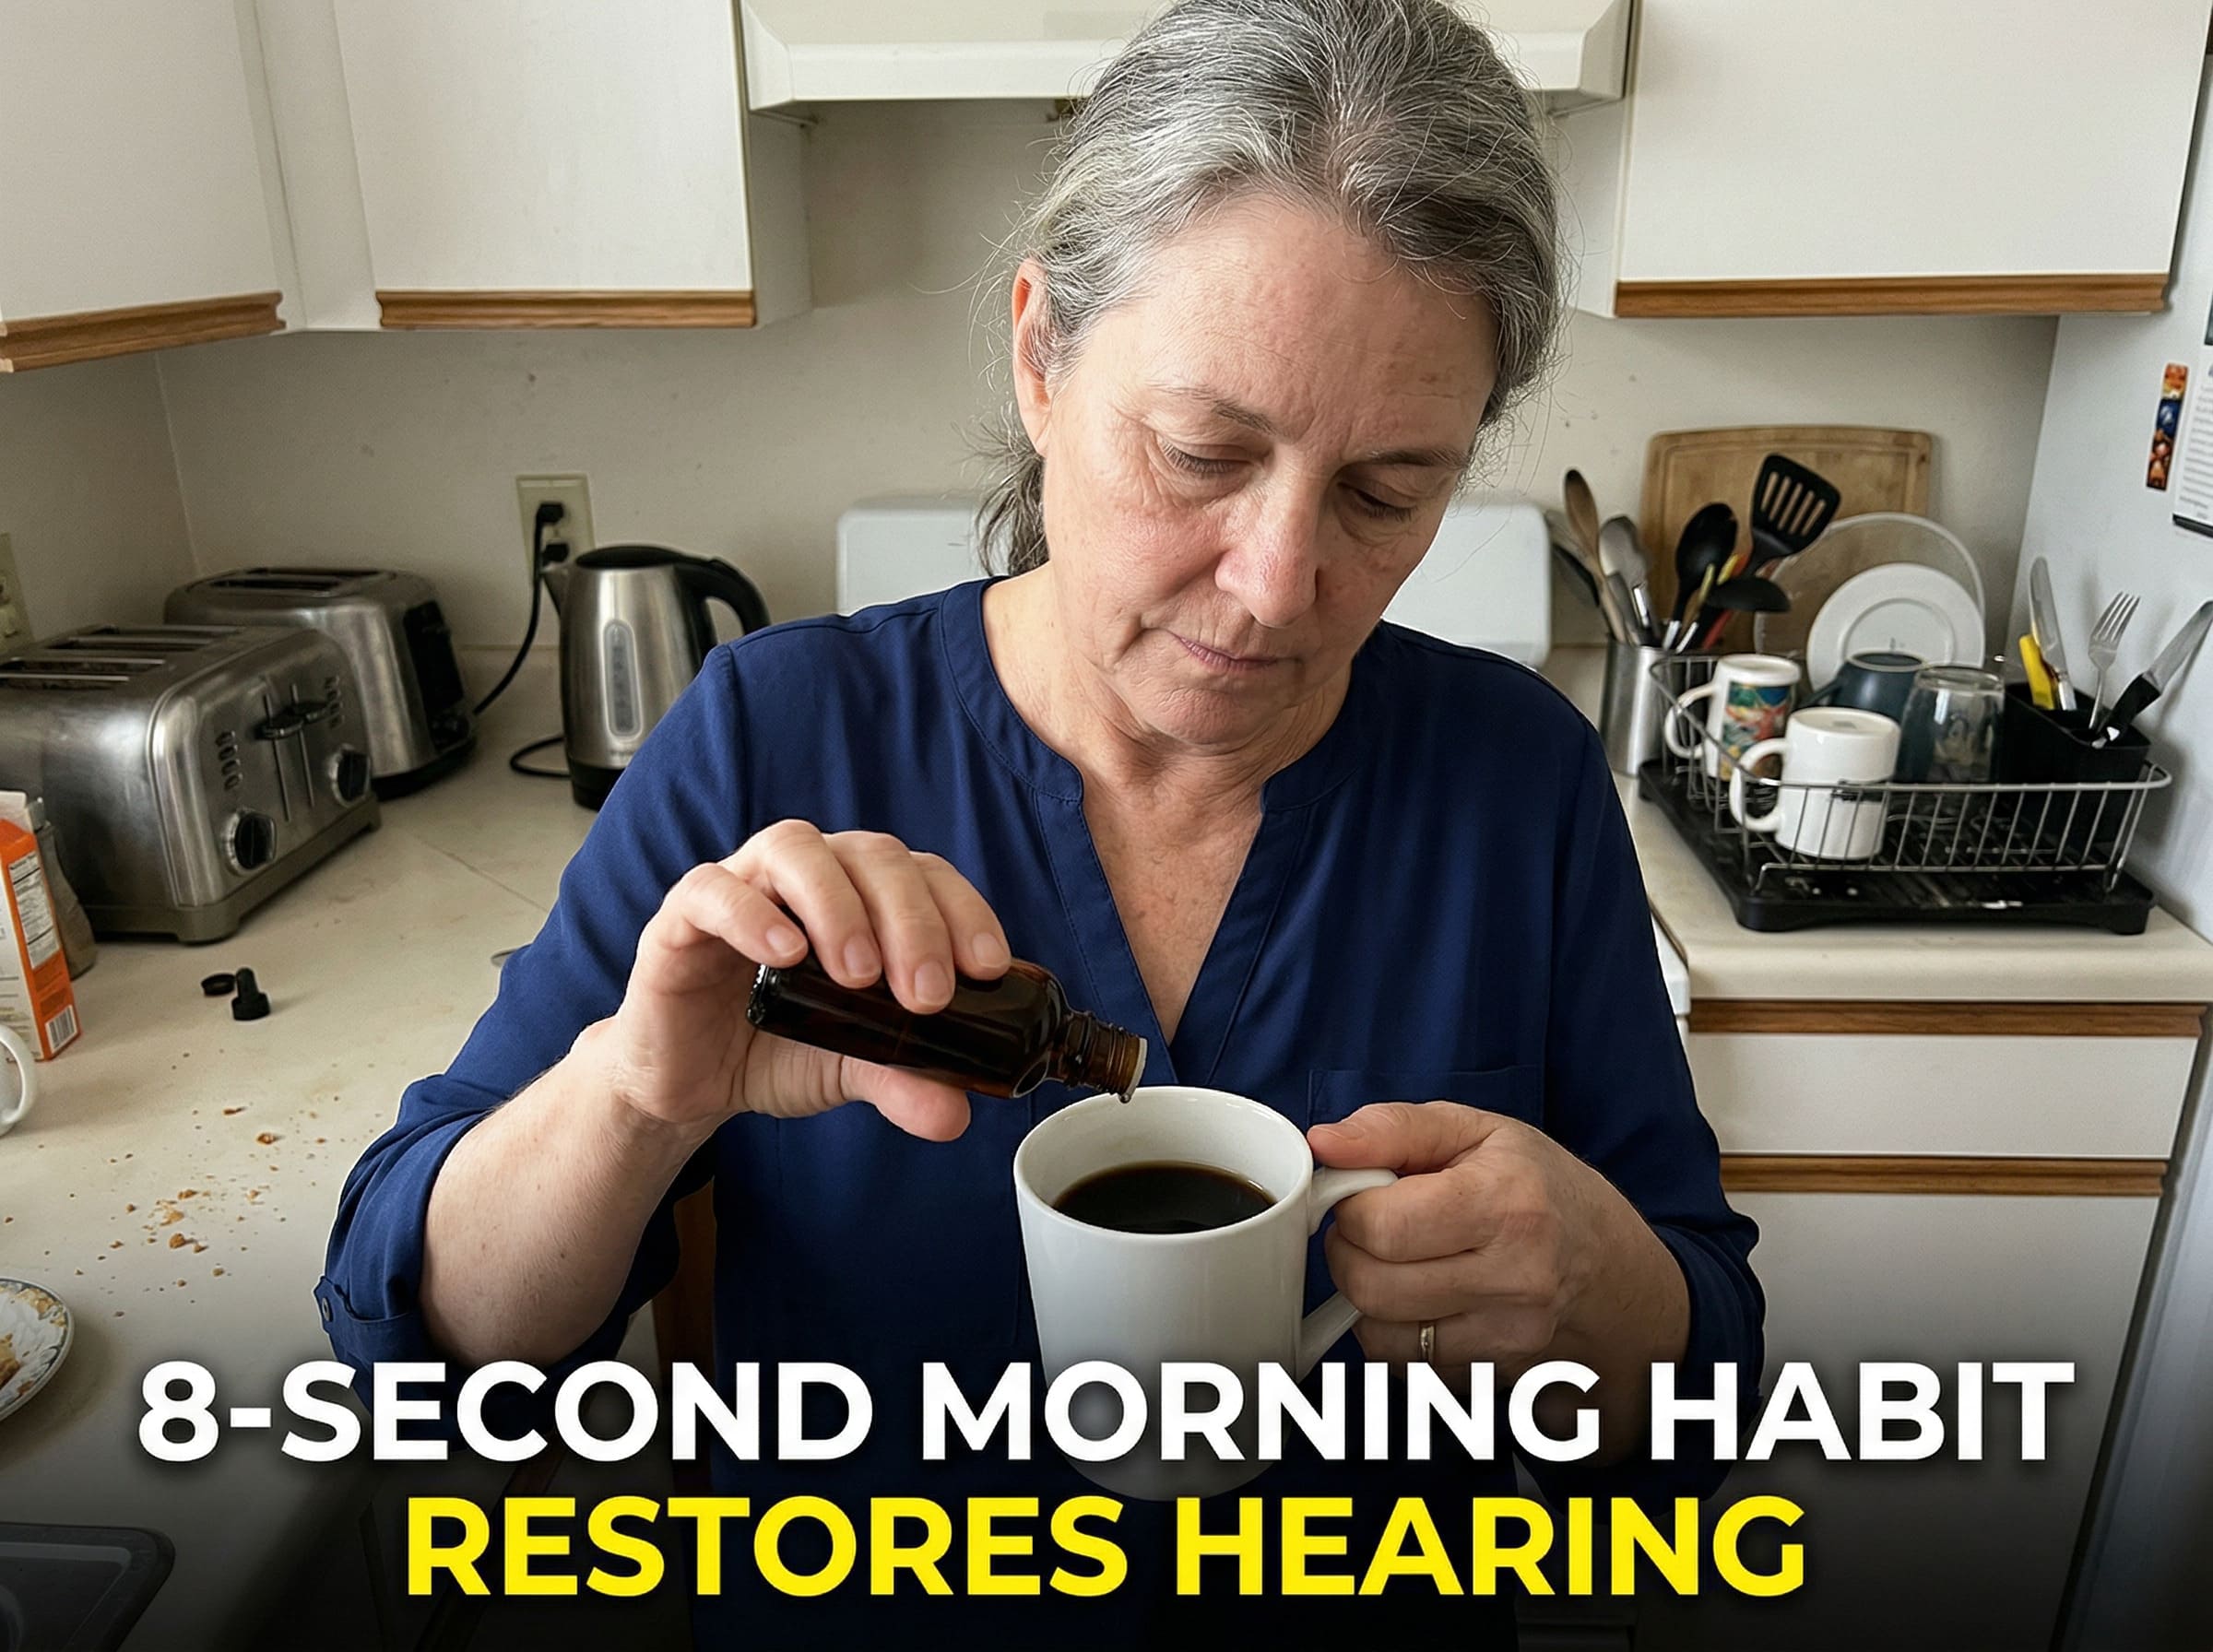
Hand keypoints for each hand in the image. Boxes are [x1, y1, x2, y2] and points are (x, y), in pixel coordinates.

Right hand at [597, 821, 1010, 1143]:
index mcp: (862, 895)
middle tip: (926, 993)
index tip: (987, 968)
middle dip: (911, 919)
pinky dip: (754, 915)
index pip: (925, 874)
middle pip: (872, 856)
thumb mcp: (854, 1069)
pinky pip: (714, 890)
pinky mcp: (683, 918)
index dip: (962, 910)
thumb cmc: (778, 1050)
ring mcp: (744, 886)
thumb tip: (956, 1114)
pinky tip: (786, 954)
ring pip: (797, 849)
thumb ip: (903, 1081)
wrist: (691, 1084)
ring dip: (839, 906)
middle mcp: (810, 875)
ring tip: (858, 976)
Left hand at [1307, 1101, 1677, 1377]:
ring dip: (1368, 1299)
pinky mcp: (1495, 1376)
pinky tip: (1421, 1299)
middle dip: (1349, 1254)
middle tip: (1369, 1230)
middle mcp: (1516, 1278)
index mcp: (1506, 1203)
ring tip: (1397, 1262)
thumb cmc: (1538, 1187)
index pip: (1381, 1227)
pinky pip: (1406, 1367)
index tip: (1363, 1194)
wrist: (1609, 1266)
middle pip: (1373, 1288)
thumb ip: (1392, 1128)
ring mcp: (1509, 1336)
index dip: (1350, 1208)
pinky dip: (1396, 1334)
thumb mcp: (1476, 1130)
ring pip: (1381, 1337)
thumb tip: (1323, 1142)